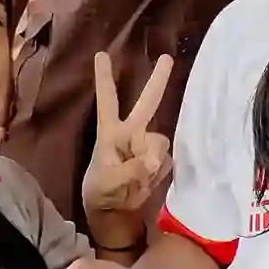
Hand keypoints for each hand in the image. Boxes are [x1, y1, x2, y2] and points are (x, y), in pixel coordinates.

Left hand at [79, 52, 172, 240]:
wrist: (115, 213)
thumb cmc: (102, 191)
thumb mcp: (109, 181)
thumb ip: (133, 169)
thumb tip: (155, 160)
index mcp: (111, 132)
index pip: (108, 101)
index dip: (105, 79)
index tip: (101, 54)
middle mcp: (132, 133)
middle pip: (147, 103)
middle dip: (158, 81)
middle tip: (167, 58)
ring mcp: (147, 146)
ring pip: (160, 141)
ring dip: (152, 158)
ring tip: (139, 177)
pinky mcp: (160, 161)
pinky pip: (167, 160)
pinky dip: (159, 172)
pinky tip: (147, 183)